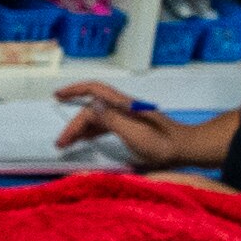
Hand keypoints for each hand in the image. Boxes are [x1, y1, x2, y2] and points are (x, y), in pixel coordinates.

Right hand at [53, 81, 224, 169]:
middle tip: (61, 142)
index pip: (95, 91)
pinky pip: (104, 126)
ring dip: (81, 129)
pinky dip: (92, 132)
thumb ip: (113, 119)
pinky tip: (85, 140)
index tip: (57, 96)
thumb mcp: (135, 134)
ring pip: (97, 118)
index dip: (74, 90)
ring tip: (67, 143)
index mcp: (123, 105)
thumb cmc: (161, 144)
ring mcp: (126, 117)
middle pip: (92, 109)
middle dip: (74, 123)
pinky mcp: (130, 126)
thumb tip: (92, 103)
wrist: (183, 149)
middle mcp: (123, 107)